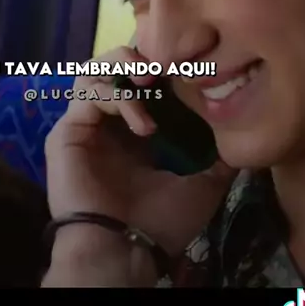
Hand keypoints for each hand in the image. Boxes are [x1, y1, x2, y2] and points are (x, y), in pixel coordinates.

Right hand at [44, 47, 235, 284]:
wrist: (127, 248)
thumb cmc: (161, 221)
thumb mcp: (204, 183)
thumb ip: (218, 154)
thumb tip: (238, 132)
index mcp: (135, 132)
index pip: (144, 83)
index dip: (164, 68)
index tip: (192, 66)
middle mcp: (107, 124)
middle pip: (114, 67)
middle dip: (141, 56)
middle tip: (168, 66)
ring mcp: (85, 126)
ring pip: (94, 71)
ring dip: (124, 66)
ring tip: (152, 78)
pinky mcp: (66, 132)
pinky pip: (87, 95)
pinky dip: (118, 98)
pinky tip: (144, 124)